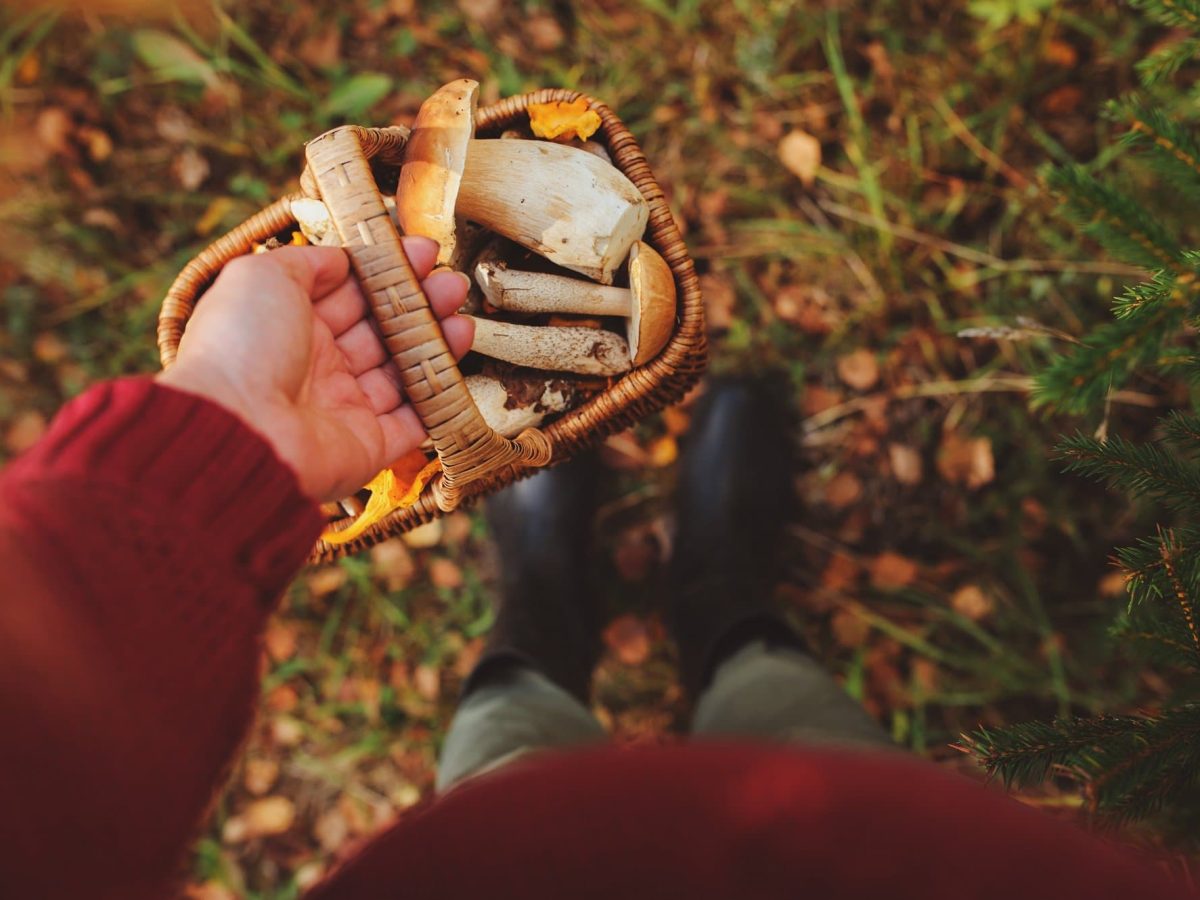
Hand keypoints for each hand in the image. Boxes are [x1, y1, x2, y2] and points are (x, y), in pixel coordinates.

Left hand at [158, 239, 471, 501]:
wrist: (238, 429)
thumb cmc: (239, 346)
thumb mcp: (262, 276)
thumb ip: (307, 261)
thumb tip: (343, 260)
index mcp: (292, 326)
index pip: (352, 293)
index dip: (389, 272)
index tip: (422, 252)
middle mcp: (319, 367)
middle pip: (383, 330)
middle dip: (421, 304)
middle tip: (450, 284)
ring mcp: (345, 407)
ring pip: (404, 371)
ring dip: (436, 343)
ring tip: (461, 319)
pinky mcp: (370, 445)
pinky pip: (414, 420)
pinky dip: (438, 396)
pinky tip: (456, 363)